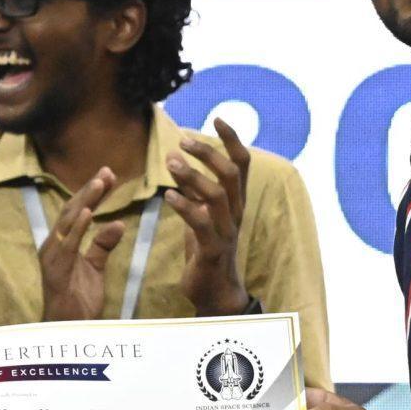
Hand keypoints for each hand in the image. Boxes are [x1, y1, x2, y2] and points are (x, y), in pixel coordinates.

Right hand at [39, 170, 126, 320]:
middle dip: (90, 190)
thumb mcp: (95, 268)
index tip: (109, 176)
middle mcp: (53, 244)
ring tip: (100, 183)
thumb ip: (103, 245)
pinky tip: (88, 212)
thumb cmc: (78, 300)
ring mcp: (52, 255)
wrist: (68, 328)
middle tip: (108, 171)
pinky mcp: (56, 269)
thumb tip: (118, 223)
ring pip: (68, 221)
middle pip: (72, 209)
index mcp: (62, 243)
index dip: (93, 193)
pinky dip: (77, 227)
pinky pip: (68, 244)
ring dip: (85, 201)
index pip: (78, 211)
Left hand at [165, 118, 252, 315]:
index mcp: (236, 201)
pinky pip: (201, 223)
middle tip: (182, 142)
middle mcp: (236, 212)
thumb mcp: (201, 213)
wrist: (214, 290)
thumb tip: (176, 159)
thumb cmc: (206, 248)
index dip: (232, 139)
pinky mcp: (213, 249)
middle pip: (230, 174)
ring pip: (217, 195)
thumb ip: (193, 188)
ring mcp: (226, 231)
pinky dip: (185, 206)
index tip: (217, 118)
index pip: (242, 164)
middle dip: (207, 153)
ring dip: (193, 176)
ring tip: (170, 164)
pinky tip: (168, 196)